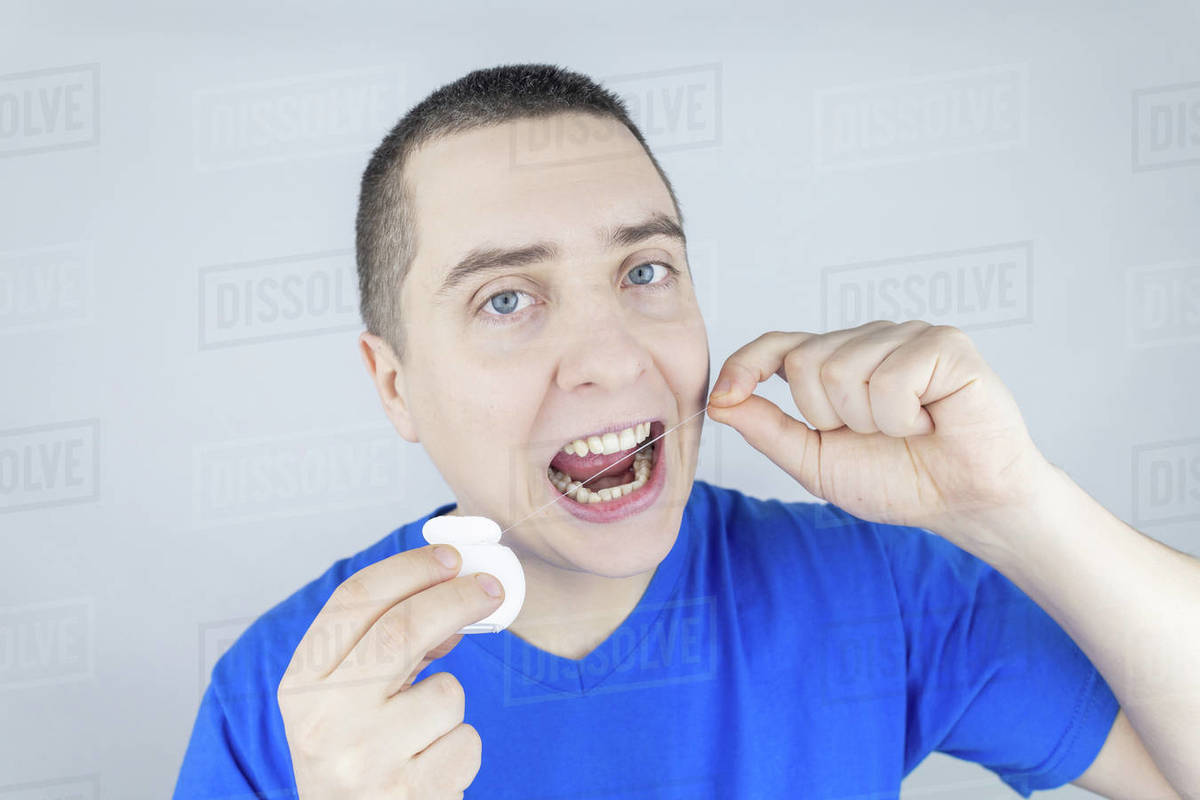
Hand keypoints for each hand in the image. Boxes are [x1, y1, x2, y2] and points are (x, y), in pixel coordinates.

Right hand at [277, 544, 504, 798]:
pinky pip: (466, 740)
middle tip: (491, 588)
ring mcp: (364, 760)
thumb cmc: (356, 756)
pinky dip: (461, 748)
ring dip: (451, 704)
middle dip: (454, 598)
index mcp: (301, 685)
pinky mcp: (409, 793)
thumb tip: (452, 597)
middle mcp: (323, 721)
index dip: (408, 568)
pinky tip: (430, 768)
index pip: (353, 601)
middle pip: (402, 629)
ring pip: (446, 692)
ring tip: (422, 735)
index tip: (450, 557)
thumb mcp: (348, 699)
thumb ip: (389, 646)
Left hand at [706, 320, 1050, 536]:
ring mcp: (905, 336)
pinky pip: (890, 378)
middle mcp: (867, 341)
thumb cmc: (898, 480)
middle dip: (830, 418)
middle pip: (804, 362)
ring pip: (843, 370)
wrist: (963, 503)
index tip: (725, 396)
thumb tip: (719, 402)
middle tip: (875, 435)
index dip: (746, 365)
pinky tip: (931, 420)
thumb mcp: (815, 462)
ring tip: (907, 428)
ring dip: (871, 421)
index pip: (777, 346)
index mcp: (835, 363)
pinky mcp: (944, 344)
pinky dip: (903, 416)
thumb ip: (767, 430)